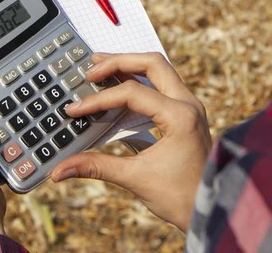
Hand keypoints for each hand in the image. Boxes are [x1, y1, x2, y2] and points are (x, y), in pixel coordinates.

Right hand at [51, 52, 211, 231]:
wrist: (211, 210)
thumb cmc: (180, 198)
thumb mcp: (135, 179)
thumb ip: (96, 167)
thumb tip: (59, 171)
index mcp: (180, 116)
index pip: (133, 93)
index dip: (99, 99)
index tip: (75, 109)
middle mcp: (189, 104)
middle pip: (152, 64)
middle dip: (119, 62)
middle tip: (90, 67)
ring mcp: (191, 107)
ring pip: (160, 70)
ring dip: (130, 66)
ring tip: (101, 67)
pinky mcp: (187, 114)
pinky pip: (163, 85)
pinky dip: (140, 81)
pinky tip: (119, 88)